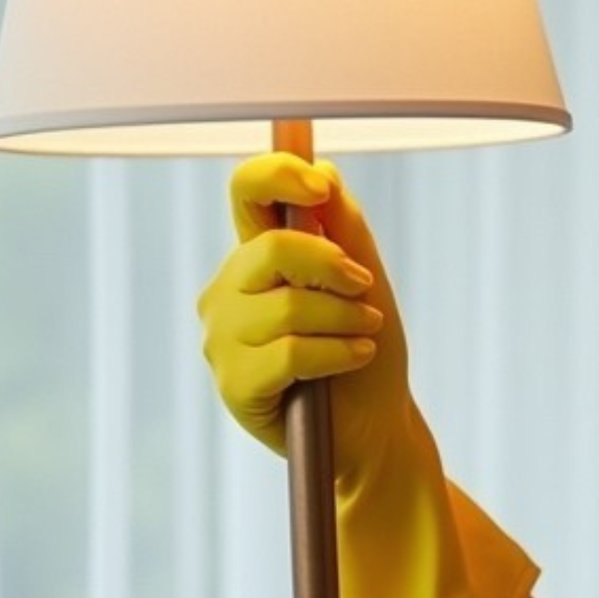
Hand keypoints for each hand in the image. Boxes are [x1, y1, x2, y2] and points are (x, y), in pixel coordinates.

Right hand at [194, 152, 406, 486]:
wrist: (374, 425)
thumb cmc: (365, 351)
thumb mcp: (365, 284)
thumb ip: (344, 229)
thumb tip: (323, 172)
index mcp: (256, 258)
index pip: (245, 194)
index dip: (276, 177)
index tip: (318, 189)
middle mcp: (229, 292)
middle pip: (271, 249)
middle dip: (334, 267)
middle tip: (364, 290)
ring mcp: (223, 339)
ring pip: (288, 306)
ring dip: (345, 319)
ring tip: (365, 334)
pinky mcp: (233, 384)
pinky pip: (289, 353)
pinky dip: (335, 354)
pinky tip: (352, 359)